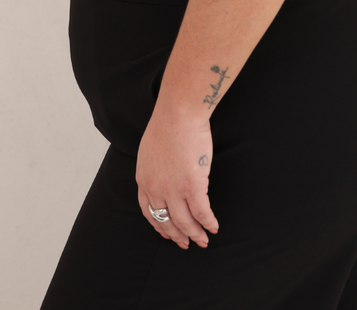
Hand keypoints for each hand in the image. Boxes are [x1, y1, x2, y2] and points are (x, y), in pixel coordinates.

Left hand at [136, 99, 218, 249]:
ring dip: (195, 234)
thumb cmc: (167, 123)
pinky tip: (213, 227)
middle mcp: (156, 189)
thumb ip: (153, 167)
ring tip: (203, 240)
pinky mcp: (193, 186)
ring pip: (185, 222)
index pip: (149, 212)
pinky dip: (208, 223)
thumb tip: (163, 174)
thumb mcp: (149, 149)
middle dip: (177, 235)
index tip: (168, 233)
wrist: (178, 112)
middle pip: (166, 221)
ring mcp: (174, 189)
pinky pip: (202, 212)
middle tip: (186, 243)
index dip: (160, 226)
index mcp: (143, 179)